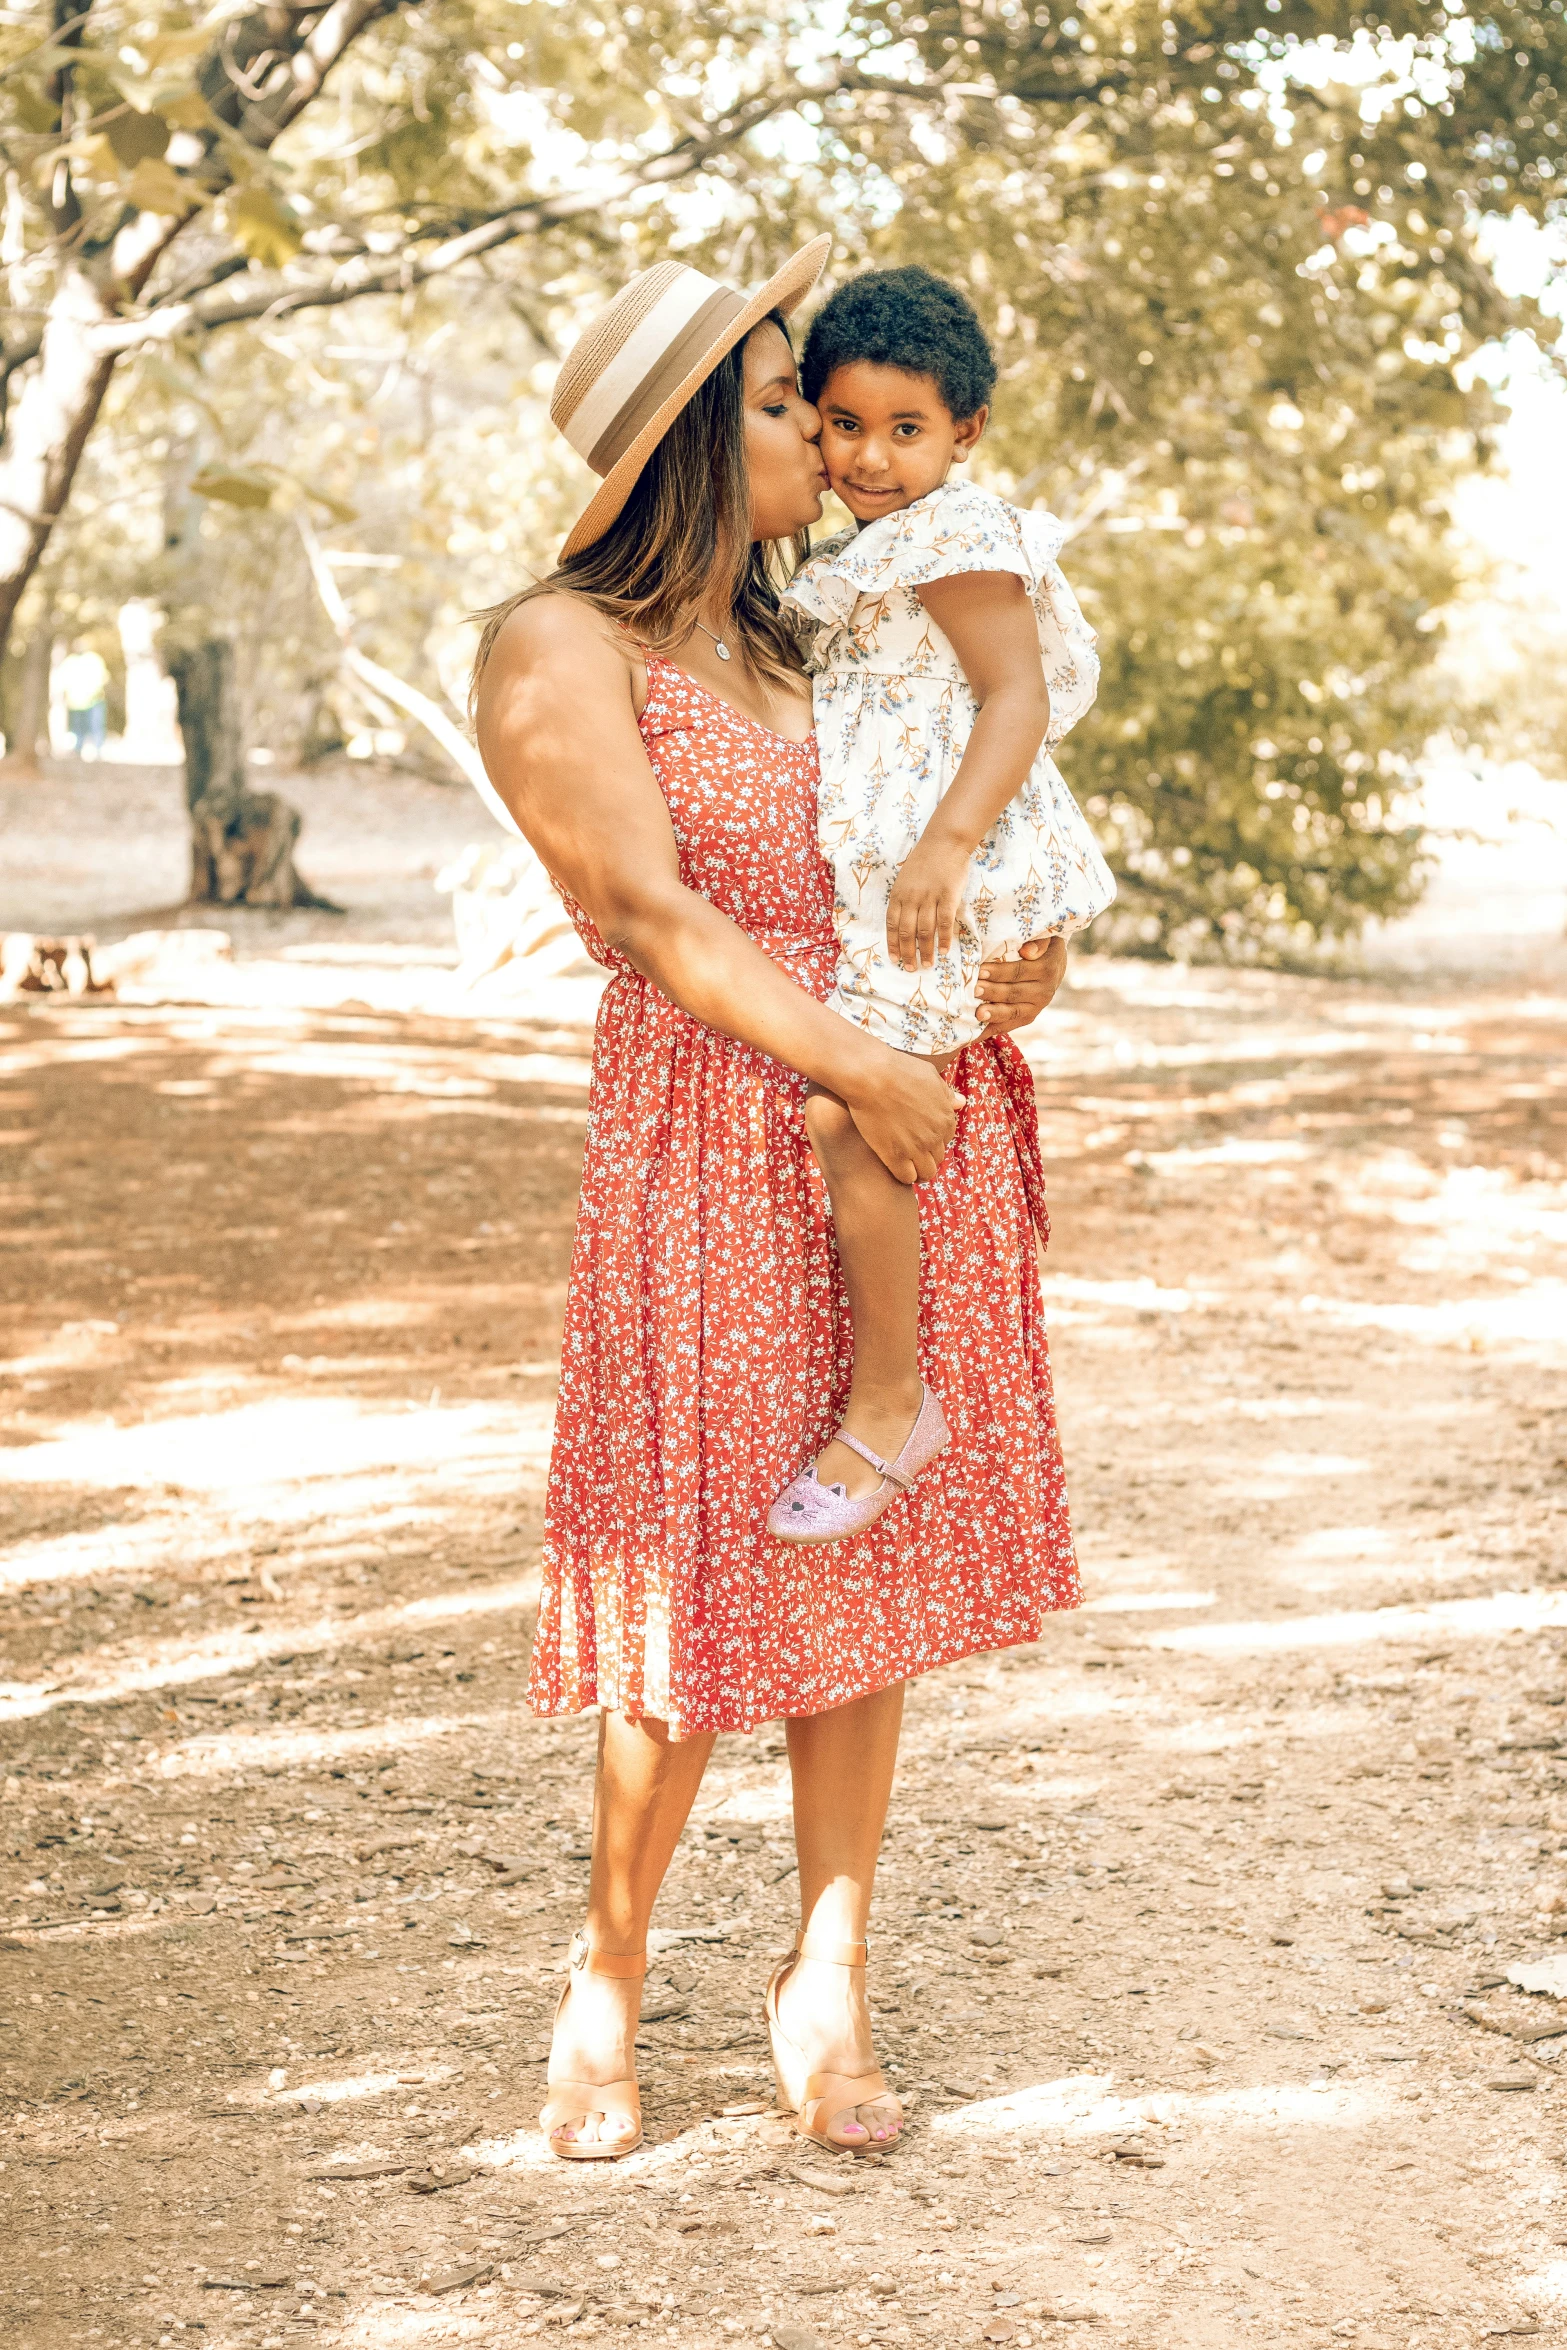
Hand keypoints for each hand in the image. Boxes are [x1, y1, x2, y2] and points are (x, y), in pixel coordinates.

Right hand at [842, 1049, 958, 1184]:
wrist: (872, 1076)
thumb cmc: (899, 1070)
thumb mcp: (930, 1076)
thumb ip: (946, 1093)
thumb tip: (961, 1102)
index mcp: (946, 1117)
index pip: (947, 1138)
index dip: (934, 1138)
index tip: (921, 1136)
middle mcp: (935, 1136)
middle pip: (938, 1158)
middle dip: (927, 1156)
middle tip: (912, 1152)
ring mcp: (916, 1148)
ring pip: (926, 1173)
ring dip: (919, 1171)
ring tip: (907, 1165)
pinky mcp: (895, 1157)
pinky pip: (907, 1177)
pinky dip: (904, 1175)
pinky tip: (895, 1167)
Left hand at [885, 834, 972, 970]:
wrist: (944, 842)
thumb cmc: (925, 861)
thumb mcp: (905, 880)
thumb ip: (904, 900)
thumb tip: (905, 925)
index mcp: (898, 894)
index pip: (892, 924)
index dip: (893, 944)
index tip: (894, 959)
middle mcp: (911, 898)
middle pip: (907, 932)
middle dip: (908, 953)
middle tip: (911, 969)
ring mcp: (930, 897)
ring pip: (925, 931)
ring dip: (925, 950)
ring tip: (927, 964)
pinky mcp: (948, 896)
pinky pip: (945, 922)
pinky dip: (944, 938)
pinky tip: (944, 950)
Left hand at [978, 936, 1066, 1034]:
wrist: (1054, 965)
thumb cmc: (1041, 945)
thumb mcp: (1045, 937)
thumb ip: (1038, 941)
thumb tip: (1027, 952)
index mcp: (1047, 969)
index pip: (1019, 971)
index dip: (999, 972)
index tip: (980, 970)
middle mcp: (1044, 992)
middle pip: (1014, 993)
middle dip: (992, 992)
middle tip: (973, 990)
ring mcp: (1036, 1008)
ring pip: (1012, 1012)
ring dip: (993, 1014)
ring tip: (977, 1014)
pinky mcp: (1027, 1018)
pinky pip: (1008, 1026)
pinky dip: (990, 1030)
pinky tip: (974, 1034)